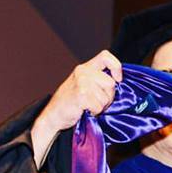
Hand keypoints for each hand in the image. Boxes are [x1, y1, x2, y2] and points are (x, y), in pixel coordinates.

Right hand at [31, 51, 121, 165]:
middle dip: (108, 98)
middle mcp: (83, 72)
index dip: (116, 67)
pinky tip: (85, 111)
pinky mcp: (81, 95)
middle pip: (110, 83)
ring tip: (89, 107)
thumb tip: (117, 83)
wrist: (53, 115)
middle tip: (96, 103)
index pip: (106, 56)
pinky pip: (98, 106)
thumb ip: (97, 81)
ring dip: (100, 107)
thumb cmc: (70, 103)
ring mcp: (81, 82)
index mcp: (85, 68)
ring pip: (105, 97)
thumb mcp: (83, 86)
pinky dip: (94, 113)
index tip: (118, 79)